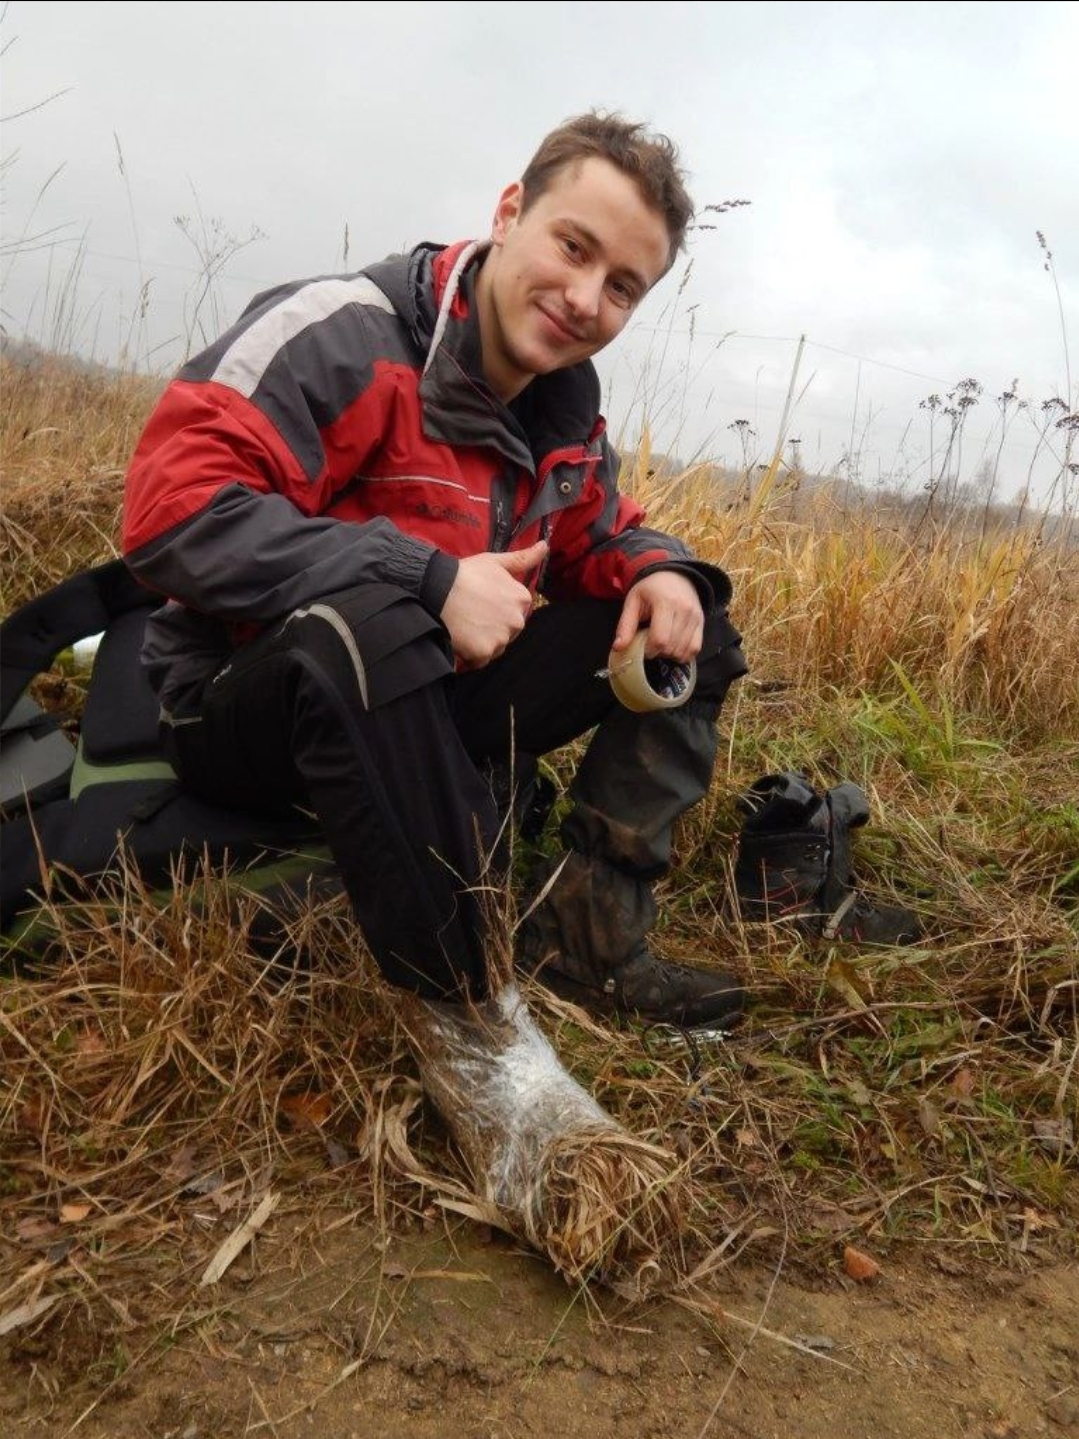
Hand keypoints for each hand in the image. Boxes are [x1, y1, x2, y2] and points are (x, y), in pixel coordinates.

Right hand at [441, 541, 547, 667]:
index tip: (481, 602)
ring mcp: (501, 638)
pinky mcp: (484, 653)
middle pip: (507, 631)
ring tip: (464, 625)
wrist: (438, 588)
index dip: (496, 609)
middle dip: (491, 627)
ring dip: (482, 641)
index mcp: (522, 599)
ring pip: (495, 647)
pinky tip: (460, 638)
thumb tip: (544, 546)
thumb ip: (523, 558)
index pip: (514, 612)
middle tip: (471, 614)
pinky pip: (480, 660)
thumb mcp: (495, 561)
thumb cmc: (465, 573)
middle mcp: (517, 621)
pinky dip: (471, 654)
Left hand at [612, 571, 703, 663]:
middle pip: (672, 647)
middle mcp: (684, 609)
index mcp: (665, 602)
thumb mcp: (633, 602)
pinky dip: (683, 654)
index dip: (649, 651)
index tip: (643, 649)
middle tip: (651, 645)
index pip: (660, 639)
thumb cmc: (650, 590)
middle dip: (658, 653)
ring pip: (684, 650)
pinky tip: (673, 648)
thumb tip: (618, 648)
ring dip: (670, 655)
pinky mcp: (701, 622)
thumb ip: (625, 626)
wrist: (674, 576)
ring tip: (662, 645)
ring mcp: (695, 616)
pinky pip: (695, 648)